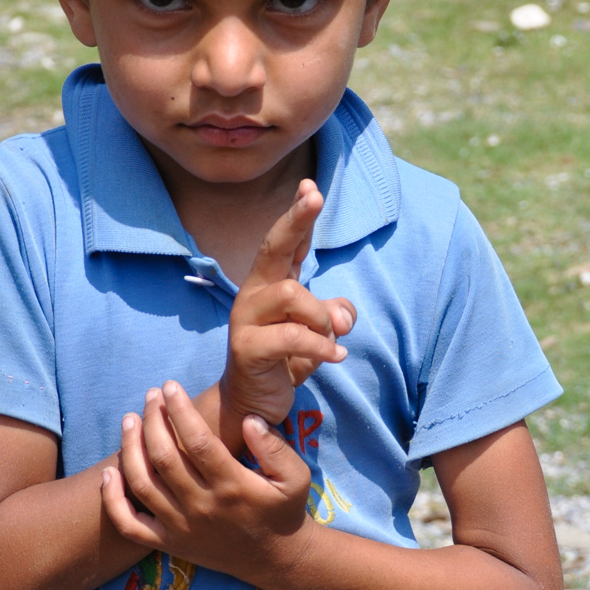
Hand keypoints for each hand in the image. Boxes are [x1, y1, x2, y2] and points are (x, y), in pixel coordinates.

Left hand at [102, 380, 313, 581]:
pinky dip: (113, 499)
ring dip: (130, 448)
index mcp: (233, 486)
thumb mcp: (296, 477)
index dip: (180, 410)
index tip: (171, 386)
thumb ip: (275, 448)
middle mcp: (202, 507)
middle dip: (152, 420)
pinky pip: (129, 525)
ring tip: (130, 420)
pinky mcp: (168, 543)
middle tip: (150, 395)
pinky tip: (110, 472)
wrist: (275, 559)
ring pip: (142, 484)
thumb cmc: (284, 510)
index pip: (198, 441)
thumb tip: (249, 420)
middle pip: (164, 457)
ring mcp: (181, 528)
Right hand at [219, 179, 355, 429]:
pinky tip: (335, 356)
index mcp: (271, 284)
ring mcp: (246, 320)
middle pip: (273, 247)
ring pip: (292, 294)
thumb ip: (334, 315)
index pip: (286, 243)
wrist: (252, 404)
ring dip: (321, 316)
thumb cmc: (285, 360)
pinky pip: (290, 336)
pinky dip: (320, 345)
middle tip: (314, 197)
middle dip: (295, 220)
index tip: (310, 186)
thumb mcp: (319, 335)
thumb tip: (343, 316)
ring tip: (332, 338)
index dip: (299, 214)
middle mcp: (254, 294)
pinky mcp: (246, 348)